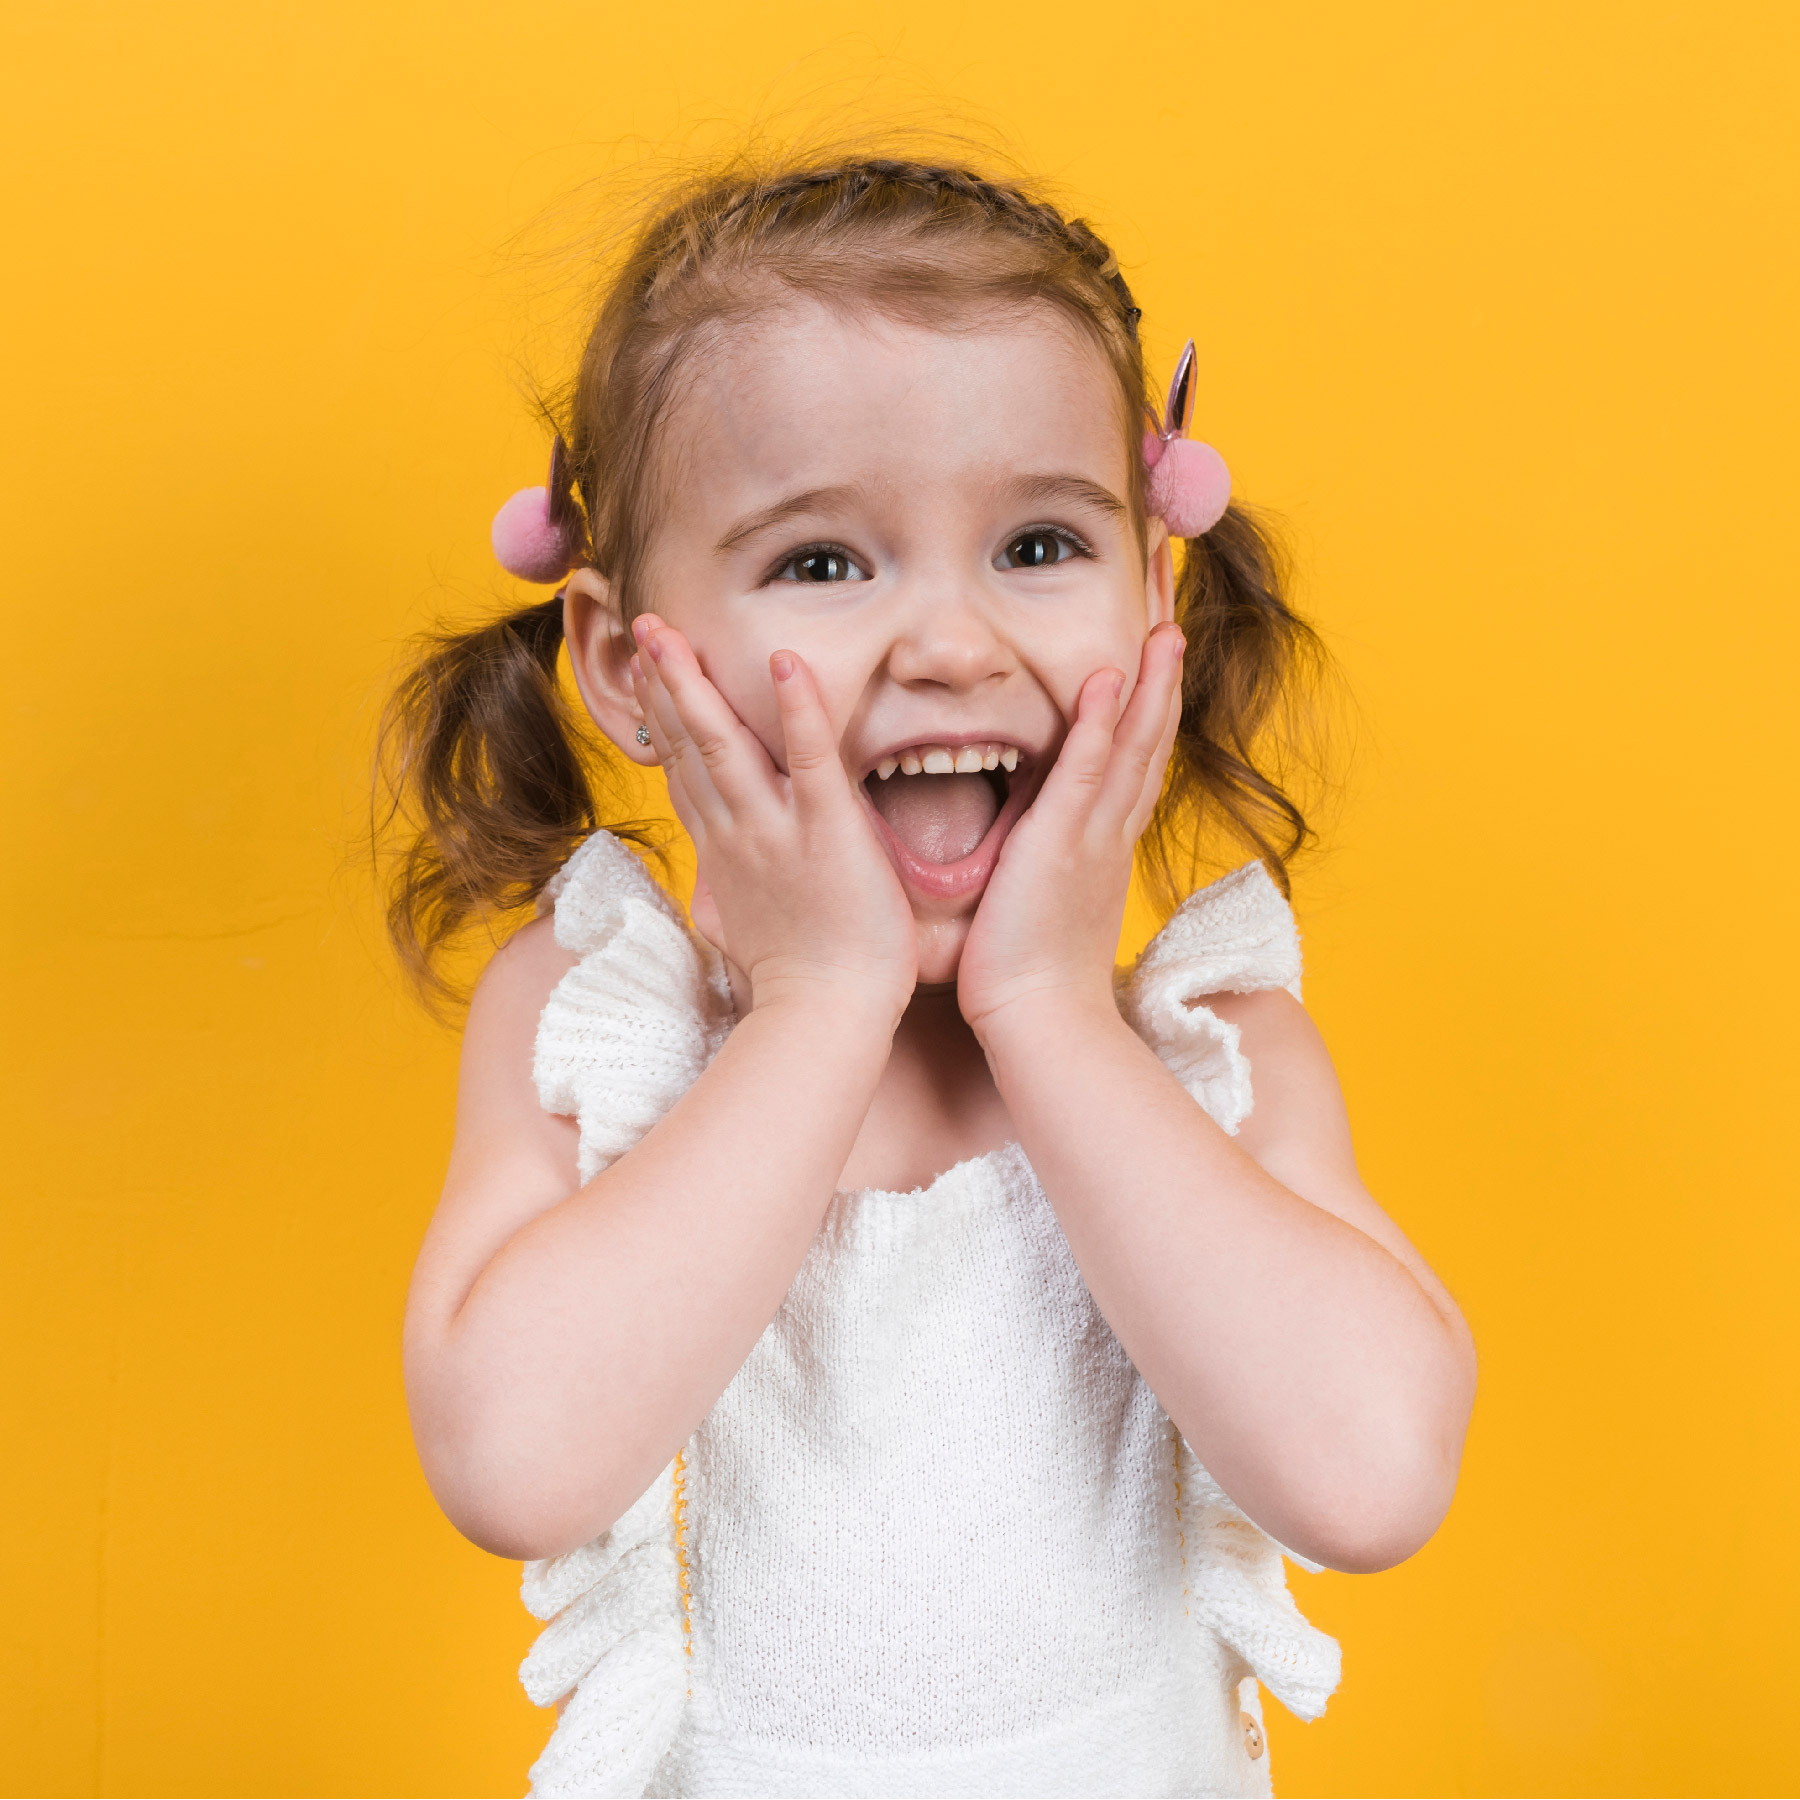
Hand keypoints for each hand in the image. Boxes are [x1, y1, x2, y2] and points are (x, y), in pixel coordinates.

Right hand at [631, 616, 917, 1020]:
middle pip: (689, 745)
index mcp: (725, 850)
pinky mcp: (828, 830)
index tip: (644, 671)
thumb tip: (714, 891)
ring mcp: (777, 829)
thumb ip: (732, 892)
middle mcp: (738, 831)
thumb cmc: (802, 980)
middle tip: (641, 626)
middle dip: (662, 682)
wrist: (827, 1016)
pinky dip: (797, 709)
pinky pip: (810, 759)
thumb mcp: (749, 926)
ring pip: (724, 743)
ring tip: (669, 633)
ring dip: (694, 684)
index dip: (662, 717)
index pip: (684, 770)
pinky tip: (784, 662)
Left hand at [957, 622, 1185, 1039]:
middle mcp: (1111, 833)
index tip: (1159, 660)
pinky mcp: (1061, 845)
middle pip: (1151, 742)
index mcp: (1107, 845)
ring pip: (1133, 746)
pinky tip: (1108, 677)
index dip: (1152, 710)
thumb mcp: (1047, 906)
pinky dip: (1099, 723)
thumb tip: (1034, 853)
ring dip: (1151, 684)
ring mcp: (1093, 837)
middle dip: (1165, 679)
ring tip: (1165, 627)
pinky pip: (1085, 771)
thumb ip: (1048, 868)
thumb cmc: (1032, 978)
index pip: (1136, 762)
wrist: (1040, 1024)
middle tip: (1175, 619)